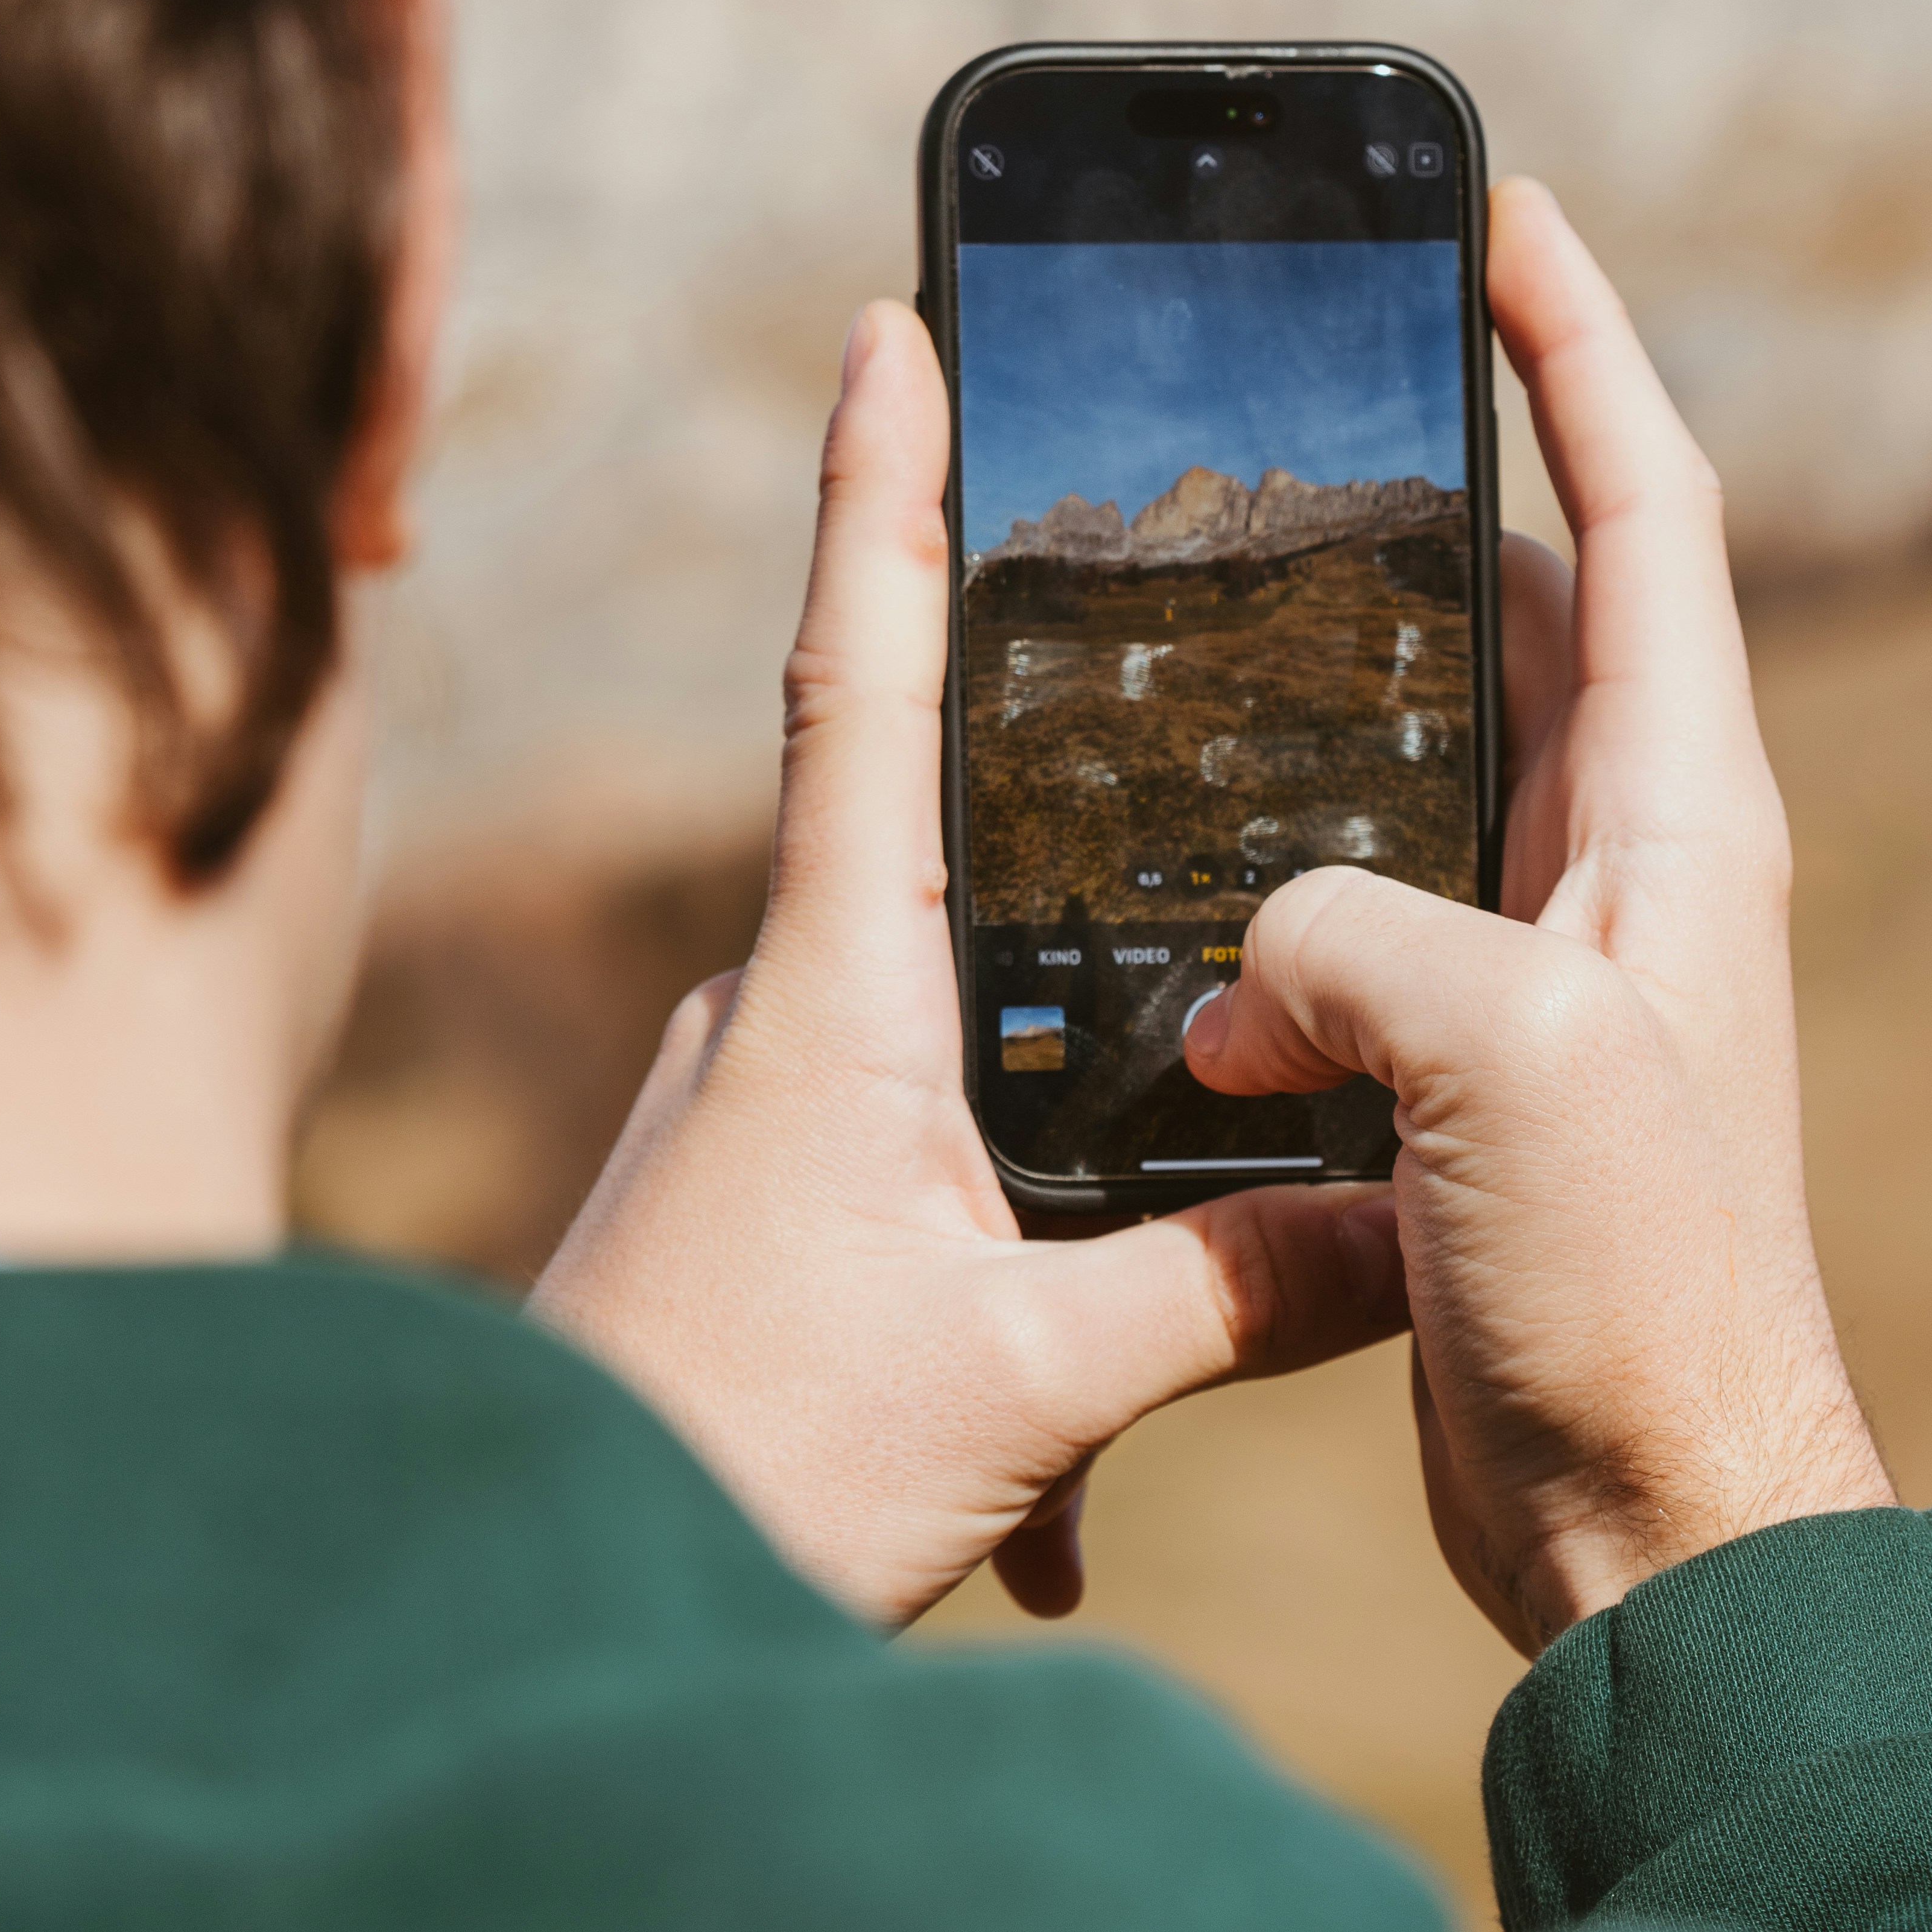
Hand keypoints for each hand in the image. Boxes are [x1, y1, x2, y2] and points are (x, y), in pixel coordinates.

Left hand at [529, 303, 1408, 1629]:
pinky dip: (1003, 1299)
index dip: (882, 491)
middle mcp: (778, 1013)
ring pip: (957, 1063)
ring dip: (1062, 1177)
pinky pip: (915, 1193)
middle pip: (935, 845)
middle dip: (1061, 820)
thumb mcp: (1027, 1390)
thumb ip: (1229, 1290)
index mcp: (834, 991)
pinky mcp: (753, 1205)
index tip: (891, 323)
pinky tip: (1048, 1489)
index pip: (857, 676)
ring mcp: (753, 1108)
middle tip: (1180, 748)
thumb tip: (1404, 1228)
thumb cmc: (745, 1472)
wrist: (526, 1608)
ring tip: (1126, 1333)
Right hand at [1186, 180, 1891, 1657]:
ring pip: (1424, 762)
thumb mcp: (1504, 1059)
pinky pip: (1357, 910)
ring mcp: (1544, 964)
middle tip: (1298, 401)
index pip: (1645, 510)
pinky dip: (1272, 880)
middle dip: (1432, 496)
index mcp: (1677, 815)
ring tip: (1200, 624)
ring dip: (1330, 700)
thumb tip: (1248, 972)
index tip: (1504, 220)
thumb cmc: (1633, 1289)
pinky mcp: (1461, 1064)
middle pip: (1532, 609)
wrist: (1657, 1511)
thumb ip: (1355, 941)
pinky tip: (1178, 886)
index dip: (1580, 349)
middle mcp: (1625, 865)